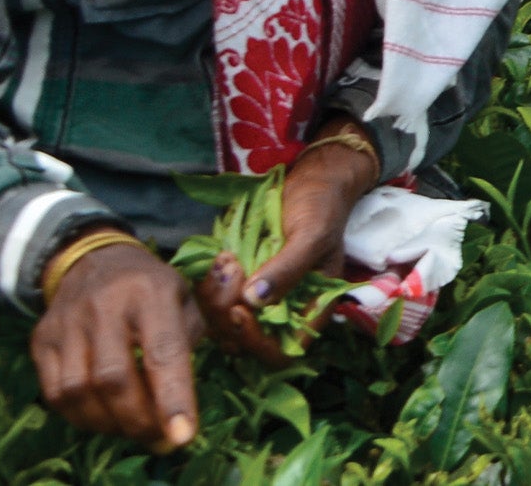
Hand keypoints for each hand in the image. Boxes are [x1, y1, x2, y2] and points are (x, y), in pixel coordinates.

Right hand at [33, 237, 203, 448]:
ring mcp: (67, 323)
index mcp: (152, 292)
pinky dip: (82, 417)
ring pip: (80, 391)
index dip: (173, 398)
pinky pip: (56, 394)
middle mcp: (105, 305)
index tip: (183, 436)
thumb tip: (181, 403)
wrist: (93, 261)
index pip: (164, 351)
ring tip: (134, 429)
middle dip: (140, 421)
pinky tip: (105, 417)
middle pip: (115, 379)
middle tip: (161, 441)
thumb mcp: (186, 298)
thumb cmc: (152, 288)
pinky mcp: (41, 340)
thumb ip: (189, 342)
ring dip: (110, 423)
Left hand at [195, 124, 376, 361]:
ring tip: (225, 259)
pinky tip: (219, 257)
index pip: (280, 351)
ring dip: (215, 296)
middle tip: (229, 269)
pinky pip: (212, 299)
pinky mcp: (237, 282)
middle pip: (243, 341)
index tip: (240, 310)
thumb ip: (288, 268)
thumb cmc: (321, 207)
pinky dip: (209, 284)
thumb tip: (255, 300)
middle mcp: (281, 311)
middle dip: (228, 312)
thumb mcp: (311, 234)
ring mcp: (256, 298)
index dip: (256, 341)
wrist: (311, 180)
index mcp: (309, 309)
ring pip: (222, 322)